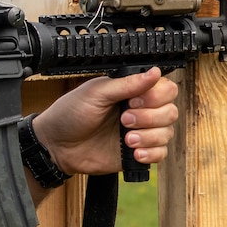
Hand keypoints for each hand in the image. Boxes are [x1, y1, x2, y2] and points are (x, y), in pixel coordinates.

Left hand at [30, 68, 180, 175]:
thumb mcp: (96, 93)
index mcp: (132, 92)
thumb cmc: (69, 114)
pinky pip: (160, 154)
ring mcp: (140, 133)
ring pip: (167, 133)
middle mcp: (140, 111)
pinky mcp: (137, 153)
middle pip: (170, 111)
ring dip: (149, 136)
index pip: (165, 89)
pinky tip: (133, 153)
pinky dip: (151, 153)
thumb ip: (127, 84)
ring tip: (126, 140)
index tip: (134, 101)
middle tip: (124, 120)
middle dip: (150, 117)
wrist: (56, 145)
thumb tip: (155, 72)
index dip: (156, 96)